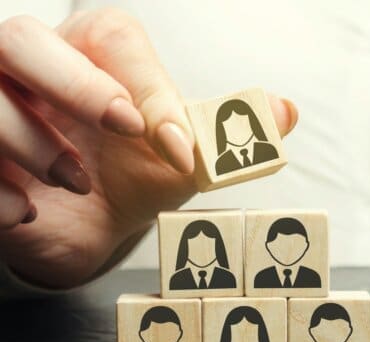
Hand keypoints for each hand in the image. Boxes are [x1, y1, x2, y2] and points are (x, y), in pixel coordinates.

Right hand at [0, 9, 297, 287]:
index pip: (114, 42)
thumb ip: (225, 135)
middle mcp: (35, 67)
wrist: (88, 218)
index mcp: (94, 52)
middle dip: (72, 84)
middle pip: (21, 38)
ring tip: (76, 181)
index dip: (148, 88)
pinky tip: (28, 213)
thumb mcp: (182, 157)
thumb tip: (285, 112)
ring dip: (33, 142)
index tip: (179, 146)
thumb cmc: (134, 172)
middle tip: (120, 128)